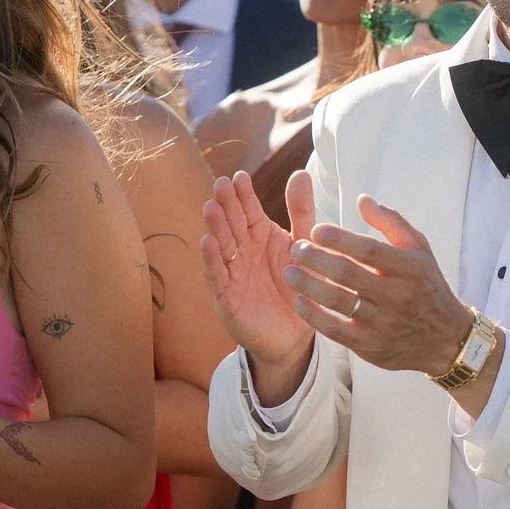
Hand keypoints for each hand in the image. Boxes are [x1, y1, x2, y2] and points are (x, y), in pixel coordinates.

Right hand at [201, 169, 317, 375]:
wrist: (295, 335)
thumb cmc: (297, 286)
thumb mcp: (302, 245)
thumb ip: (301, 212)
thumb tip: (301, 172)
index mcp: (260, 235)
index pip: (249, 210)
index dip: (243, 195)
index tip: (239, 177)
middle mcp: (242, 251)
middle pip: (232, 224)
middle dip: (226, 205)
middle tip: (221, 184)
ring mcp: (231, 273)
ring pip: (221, 246)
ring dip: (215, 228)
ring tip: (211, 208)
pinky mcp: (226, 297)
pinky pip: (217, 276)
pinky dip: (211, 260)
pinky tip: (207, 243)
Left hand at [283, 195, 473, 376]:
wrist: (444, 339)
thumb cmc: (425, 285)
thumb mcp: (419, 249)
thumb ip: (390, 223)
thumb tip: (362, 200)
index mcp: (410, 268)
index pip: (369, 250)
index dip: (339, 238)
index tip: (315, 230)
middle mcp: (398, 296)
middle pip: (348, 274)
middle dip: (316, 259)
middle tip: (295, 248)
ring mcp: (384, 323)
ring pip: (338, 301)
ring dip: (308, 285)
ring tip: (288, 272)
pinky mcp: (371, 346)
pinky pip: (335, 330)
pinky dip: (314, 315)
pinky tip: (299, 300)